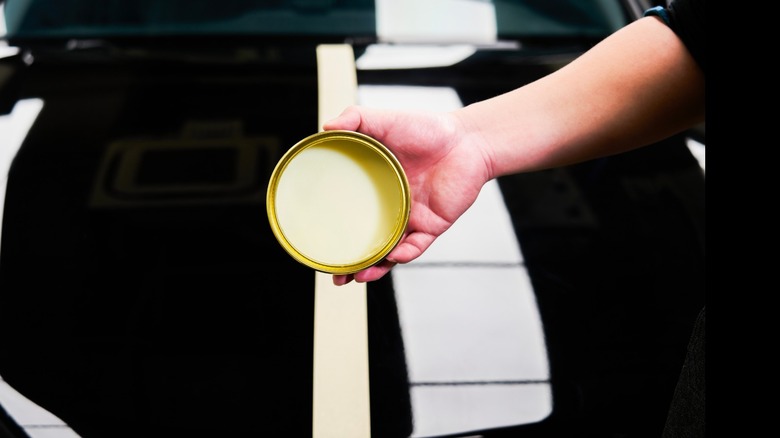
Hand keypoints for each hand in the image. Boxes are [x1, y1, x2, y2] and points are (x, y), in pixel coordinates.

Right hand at [323, 105, 490, 284]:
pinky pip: (416, 247)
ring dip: (374, 268)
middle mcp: (390, 208)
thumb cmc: (428, 130)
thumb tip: (325, 127)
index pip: (349, 215)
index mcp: (375, 188)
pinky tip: (391, 257)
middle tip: (335, 275)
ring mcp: (411, 219)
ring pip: (389, 253)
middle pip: (366, 242)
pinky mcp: (432, 226)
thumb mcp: (384, 120)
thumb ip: (355, 119)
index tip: (316, 245)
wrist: (467, 140)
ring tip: (358, 276)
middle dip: (351, 263)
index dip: (334, 233)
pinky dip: (403, 255)